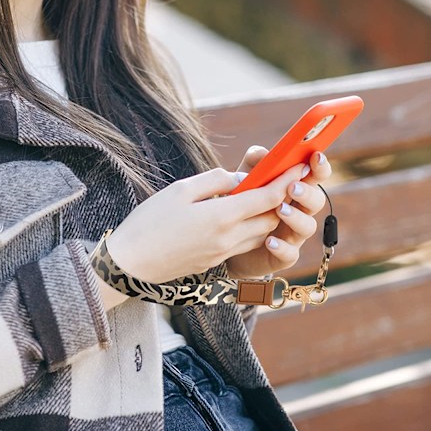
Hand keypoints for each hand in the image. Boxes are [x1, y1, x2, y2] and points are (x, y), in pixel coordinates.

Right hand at [106, 161, 306, 283]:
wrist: (130, 264)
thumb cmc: (149, 222)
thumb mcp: (180, 190)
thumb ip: (215, 181)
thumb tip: (240, 179)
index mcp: (222, 217)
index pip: (268, 197)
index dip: (287, 180)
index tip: (300, 165)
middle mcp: (229, 239)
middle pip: (271, 219)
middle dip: (281, 199)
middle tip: (280, 179)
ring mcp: (223, 254)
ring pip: (260, 234)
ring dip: (267, 216)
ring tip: (260, 197)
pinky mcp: (214, 262)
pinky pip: (243, 244)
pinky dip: (250, 229)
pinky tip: (237, 217)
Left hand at [226, 146, 331, 277]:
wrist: (228, 241)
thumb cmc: (244, 204)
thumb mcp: (246, 180)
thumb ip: (255, 165)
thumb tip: (262, 153)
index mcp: (296, 189)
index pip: (315, 175)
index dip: (320, 166)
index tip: (316, 156)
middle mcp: (300, 212)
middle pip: (316, 201)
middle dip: (307, 192)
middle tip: (291, 186)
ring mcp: (294, 235)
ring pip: (308, 227)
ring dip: (296, 217)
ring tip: (279, 210)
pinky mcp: (283, 256)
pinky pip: (290, 254)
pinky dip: (281, 247)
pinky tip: (269, 241)